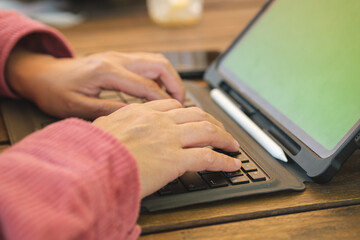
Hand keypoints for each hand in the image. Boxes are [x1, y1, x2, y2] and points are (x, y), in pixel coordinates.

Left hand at [5, 48, 184, 118]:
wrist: (43, 74)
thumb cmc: (55, 91)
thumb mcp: (78, 107)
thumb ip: (109, 111)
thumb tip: (137, 117)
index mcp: (107, 72)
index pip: (147, 86)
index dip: (165, 101)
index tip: (175, 114)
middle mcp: (116, 60)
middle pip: (159, 65)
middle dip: (176, 83)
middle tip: (182, 103)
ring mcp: (118, 57)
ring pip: (156, 61)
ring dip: (170, 77)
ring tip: (175, 98)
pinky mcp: (118, 60)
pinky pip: (147, 63)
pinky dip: (159, 76)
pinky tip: (159, 92)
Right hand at [92, 99, 240, 197]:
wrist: (89, 166)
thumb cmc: (92, 151)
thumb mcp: (99, 129)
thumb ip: (110, 123)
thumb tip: (107, 124)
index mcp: (142, 113)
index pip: (173, 106)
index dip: (189, 112)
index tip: (195, 118)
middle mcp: (159, 121)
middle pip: (196, 115)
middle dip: (213, 122)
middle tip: (220, 130)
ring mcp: (169, 139)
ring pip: (207, 131)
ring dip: (224, 138)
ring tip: (233, 145)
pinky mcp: (176, 159)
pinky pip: (208, 157)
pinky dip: (223, 161)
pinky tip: (231, 165)